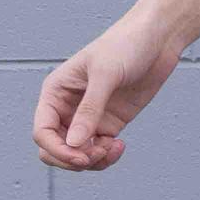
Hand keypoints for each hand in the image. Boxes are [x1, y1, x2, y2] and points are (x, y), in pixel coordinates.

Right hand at [33, 12, 184, 171]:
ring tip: (113, 149)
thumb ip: (89, 110)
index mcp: (55, 92)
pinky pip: (99, 150)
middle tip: (97, 154)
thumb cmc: (125, 45)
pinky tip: (120, 146)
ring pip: (77, 153)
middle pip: (55, 148)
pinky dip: (106, 156)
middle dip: (72, 159)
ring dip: (91, 160)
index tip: (81, 156)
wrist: (157, 38)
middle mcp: (67, 107)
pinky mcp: (110, 123)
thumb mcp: (105, 75)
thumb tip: (74, 145)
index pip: (42, 132)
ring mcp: (89, 117)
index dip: (56, 150)